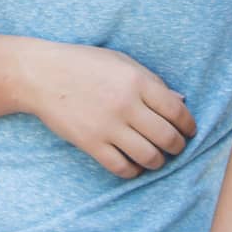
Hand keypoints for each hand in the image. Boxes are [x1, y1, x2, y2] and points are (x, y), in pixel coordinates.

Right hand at [21, 41, 196, 178]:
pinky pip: (121, 167)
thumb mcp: (121, 61)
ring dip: (158, 161)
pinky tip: (134, 165)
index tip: (189, 131)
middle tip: (176, 147)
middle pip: (167, 137)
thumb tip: (181, 101)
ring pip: (148, 156)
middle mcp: (126, 104)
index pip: (176, 111)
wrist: (42, 74)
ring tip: (156, 157)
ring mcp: (107, 126)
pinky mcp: (90, 143)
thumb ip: (152, 81)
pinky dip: (134, 171)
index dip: (188, 125)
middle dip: (177, 146)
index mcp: (137, 80)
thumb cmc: (84, 63)